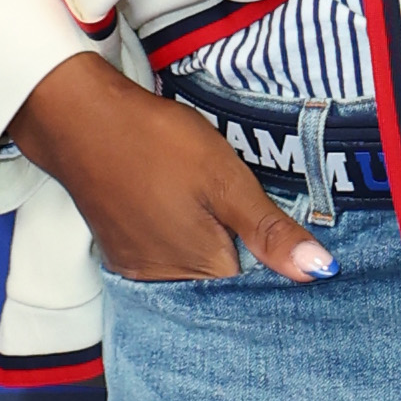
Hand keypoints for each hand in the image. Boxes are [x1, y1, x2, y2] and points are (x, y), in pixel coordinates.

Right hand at [6, 53, 331, 286]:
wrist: (79, 118)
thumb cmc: (155, 142)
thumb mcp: (226, 179)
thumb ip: (270, 229)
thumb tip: (321, 271)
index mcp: (202, 268)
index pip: (257, 282)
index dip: (272, 252)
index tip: (275, 224)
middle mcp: (166, 279)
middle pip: (223, 277)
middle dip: (240, 247)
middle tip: (239, 203)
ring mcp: (137, 266)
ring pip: (192, 265)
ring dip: (207, 241)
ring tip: (206, 201)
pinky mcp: (118, 250)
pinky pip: (162, 255)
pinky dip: (177, 235)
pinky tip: (179, 205)